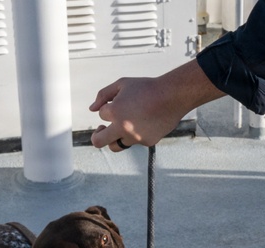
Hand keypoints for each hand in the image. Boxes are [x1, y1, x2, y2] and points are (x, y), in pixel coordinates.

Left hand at [88, 60, 224, 151]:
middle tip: (100, 130)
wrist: (173, 96)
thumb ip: (103, 95)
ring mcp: (135, 137)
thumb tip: (91, 109)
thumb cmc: (147, 88)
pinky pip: (134, 142)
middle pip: (98, 142)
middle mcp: (123, 127)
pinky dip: (136, 134)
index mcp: (115, 111)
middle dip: (96, 136)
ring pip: (115, 146)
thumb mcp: (122, 84)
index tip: (117, 103)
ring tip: (121, 128)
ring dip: (114, 138)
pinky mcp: (146, 142)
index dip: (108, 108)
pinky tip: (145, 122)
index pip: (101, 115)